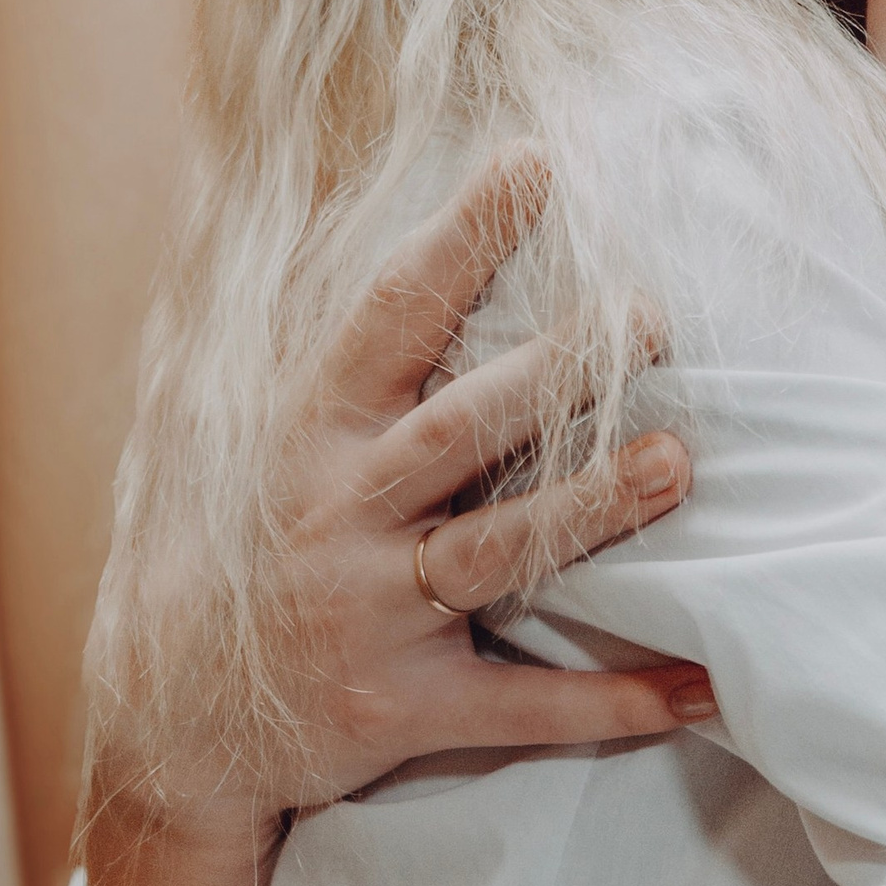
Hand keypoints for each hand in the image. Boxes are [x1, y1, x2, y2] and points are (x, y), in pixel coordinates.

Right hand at [104, 152, 713, 842]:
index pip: (389, 316)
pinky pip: (521, 706)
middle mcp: (337, 515)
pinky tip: (704, 685)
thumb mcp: (289, 445)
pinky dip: (616, 703)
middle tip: (650, 315)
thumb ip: (368, 361)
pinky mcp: (399, 710)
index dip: (458, 239)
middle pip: (456, 430)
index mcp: (314, 435)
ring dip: (587, 510)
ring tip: (678, 463)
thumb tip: (424, 220)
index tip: (530, 164)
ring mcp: (366, 616)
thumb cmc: (269, 549)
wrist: (181, 721)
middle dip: (552, 374)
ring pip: (491, 552)